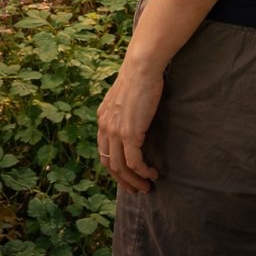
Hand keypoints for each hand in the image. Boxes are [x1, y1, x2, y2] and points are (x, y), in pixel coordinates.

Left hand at [97, 59, 162, 193]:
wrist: (141, 67)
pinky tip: (152, 174)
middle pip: (109, 163)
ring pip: (121, 168)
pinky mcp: (129, 134)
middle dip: (122, 180)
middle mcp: (105, 127)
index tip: (126, 175)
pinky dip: (143, 172)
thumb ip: (124, 109)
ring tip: (146, 187)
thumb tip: (134, 117)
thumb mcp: (125, 95)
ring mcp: (116, 132)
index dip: (114, 166)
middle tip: (134, 188)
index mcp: (103, 118)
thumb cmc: (139, 75)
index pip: (103, 150)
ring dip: (134, 181)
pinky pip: (134, 163)